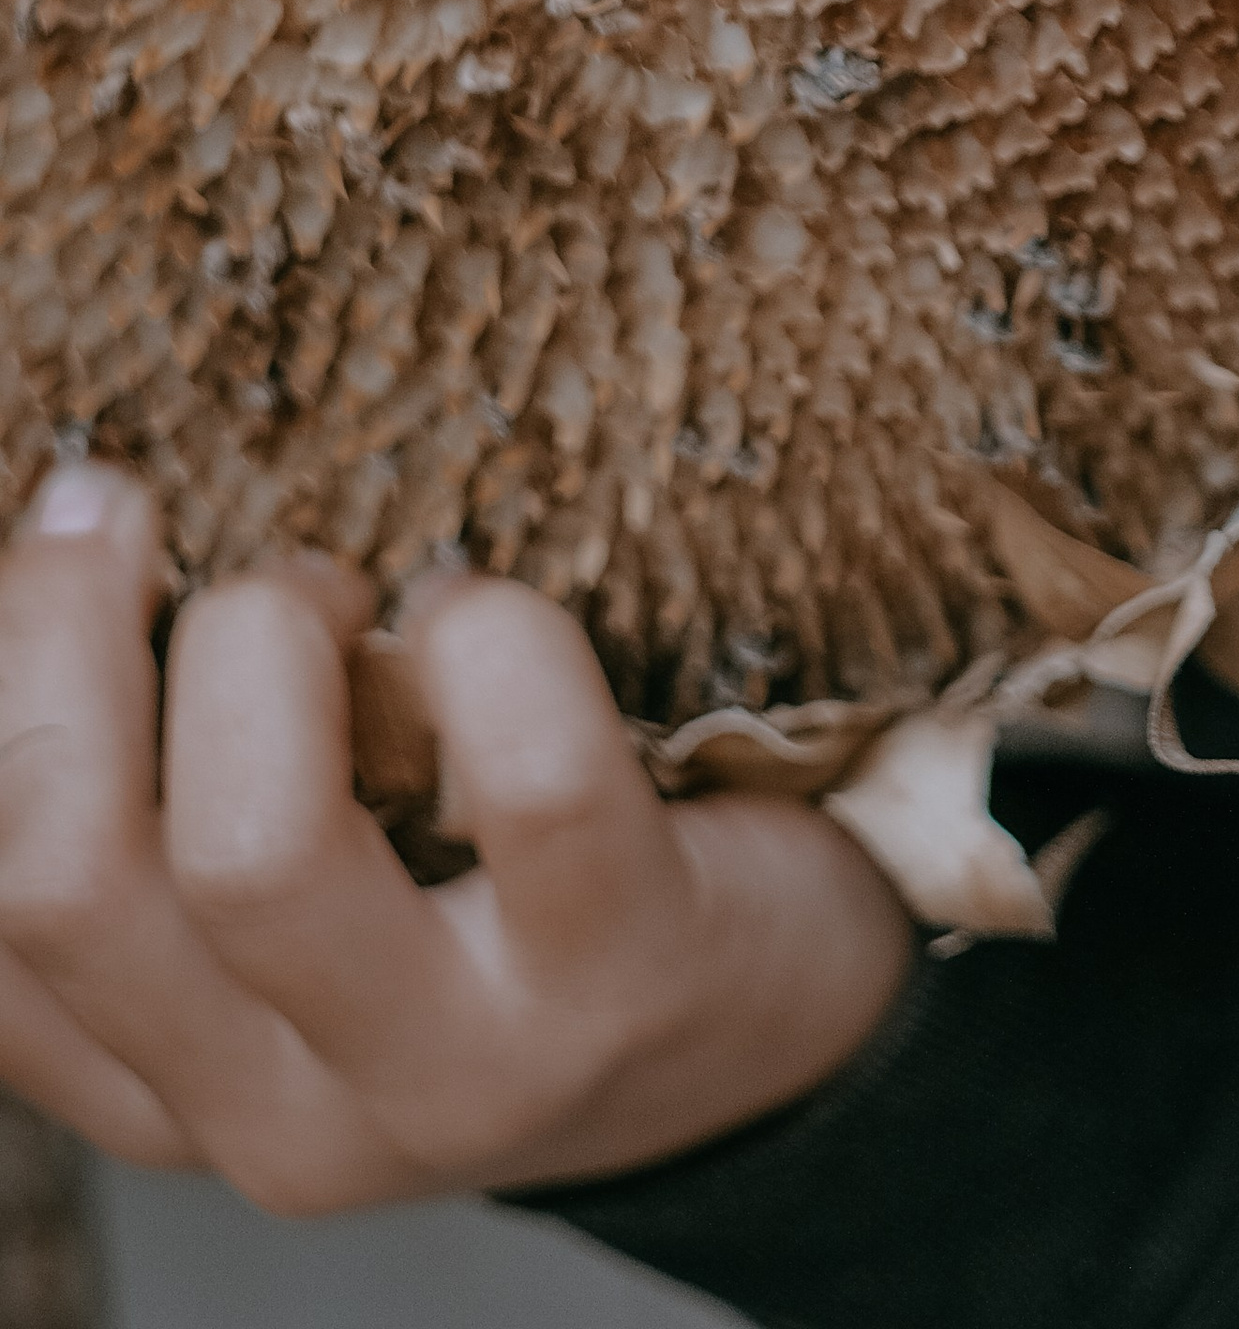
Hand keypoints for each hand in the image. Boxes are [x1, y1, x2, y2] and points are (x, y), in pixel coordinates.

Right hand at [0, 465, 916, 1208]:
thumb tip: (57, 542)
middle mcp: (281, 1115)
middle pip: (72, 880)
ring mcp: (458, 1070)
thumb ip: (179, 797)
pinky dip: (489, 641)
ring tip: (354, 592)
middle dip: (80, 638)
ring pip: (256, 854)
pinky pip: (530, 786)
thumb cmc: (504, 903)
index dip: (1, 675)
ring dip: (274, 641)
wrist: (768, 1027)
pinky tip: (493, 615)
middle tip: (156, 517)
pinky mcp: (626, 978)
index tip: (59, 519)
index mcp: (168, 1083)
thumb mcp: (317, 891)